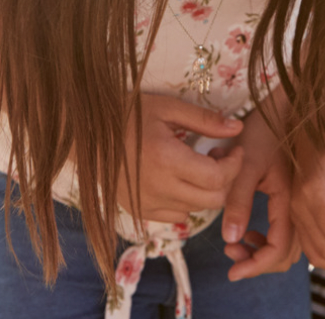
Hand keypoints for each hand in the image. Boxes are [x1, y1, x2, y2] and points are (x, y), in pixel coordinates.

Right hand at [120, 94, 242, 225]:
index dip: (234, 166)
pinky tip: (180, 180)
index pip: (217, 178)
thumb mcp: (167, 108)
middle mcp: (158, 188)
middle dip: (225, 180)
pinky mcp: (139, 211)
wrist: (86, 134)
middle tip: (217, 157)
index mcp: (167, 159)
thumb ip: (204, 120)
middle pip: (212, 200)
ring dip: (207, 191)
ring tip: (198, 166)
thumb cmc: (127, 113)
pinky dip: (187, 202)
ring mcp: (148, 204)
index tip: (234, 150)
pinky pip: (177, 216)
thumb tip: (237, 129)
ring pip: (197, 210)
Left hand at [220, 106, 300, 280]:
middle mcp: (300, 206)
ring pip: (288, 246)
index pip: (278, 249)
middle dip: (258, 263)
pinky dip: (269, 241)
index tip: (232, 272)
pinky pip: (287, 232)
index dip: (256, 266)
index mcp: (291, 200)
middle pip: (286, 254)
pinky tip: (250, 233)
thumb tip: (231, 238)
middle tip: (231, 256)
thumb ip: (238, 200)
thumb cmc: (263, 129)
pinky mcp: (294, 199)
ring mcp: (299, 203)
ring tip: (236, 246)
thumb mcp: (246, 163)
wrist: (284, 106)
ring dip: (263, 254)